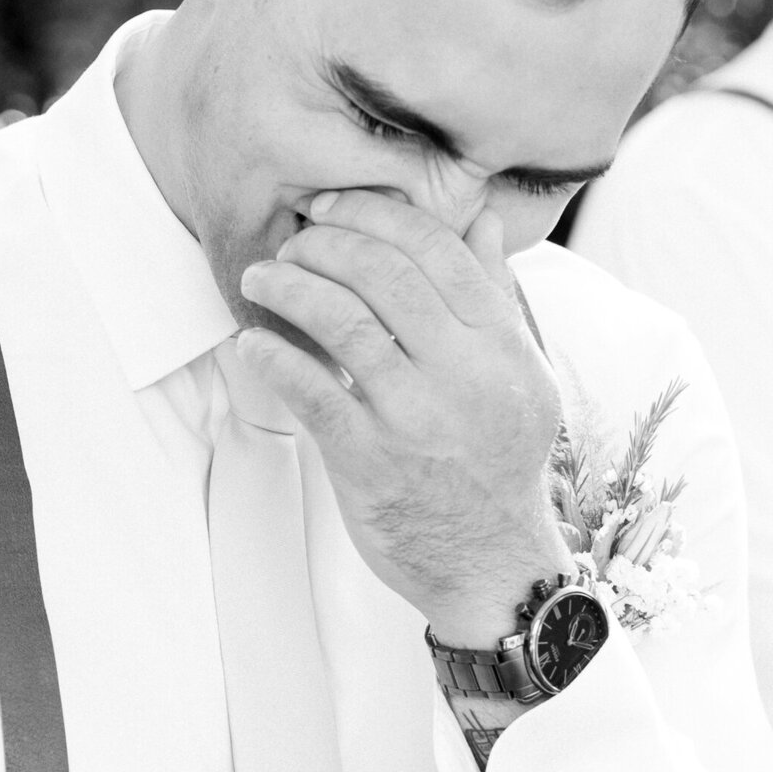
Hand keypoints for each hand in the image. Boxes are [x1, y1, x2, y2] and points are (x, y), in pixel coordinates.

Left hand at [237, 188, 564, 642]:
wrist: (492, 564)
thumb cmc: (499, 463)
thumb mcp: (521, 376)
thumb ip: (496, 297)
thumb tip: (485, 221)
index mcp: (500, 345)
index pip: (438, 249)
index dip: (376, 214)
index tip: (334, 207)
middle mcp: (464, 374)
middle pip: (385, 272)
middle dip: (327, 242)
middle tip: (294, 243)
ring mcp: (415, 418)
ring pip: (345, 321)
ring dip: (290, 287)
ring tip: (261, 279)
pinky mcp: (370, 462)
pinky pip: (313, 392)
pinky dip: (275, 357)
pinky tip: (252, 342)